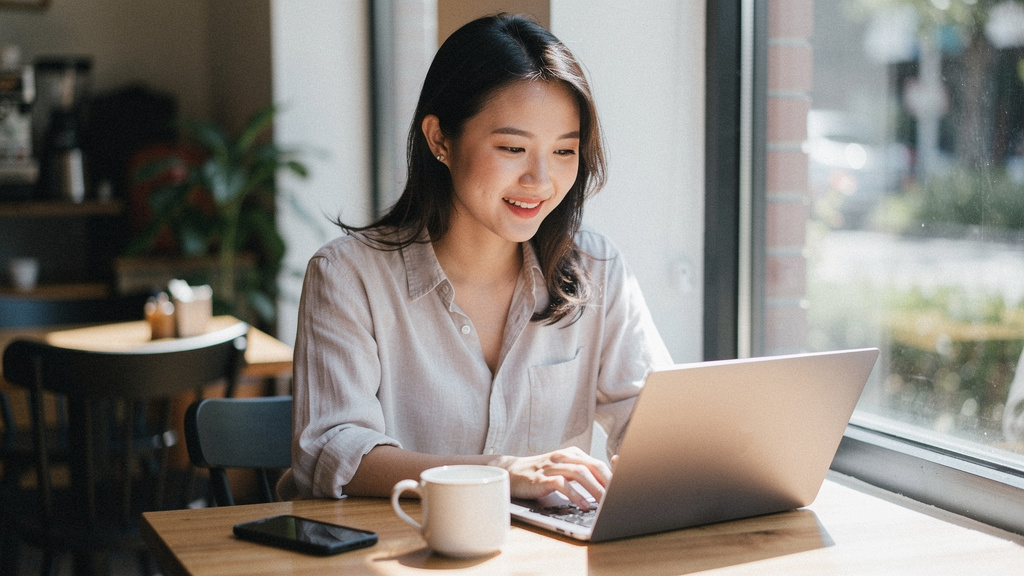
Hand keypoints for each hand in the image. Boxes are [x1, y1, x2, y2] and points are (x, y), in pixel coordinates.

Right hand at [495, 447, 611, 510]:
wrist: (511, 472)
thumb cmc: (541, 474)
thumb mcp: (563, 470)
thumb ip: (582, 474)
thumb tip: (606, 487)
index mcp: (573, 454)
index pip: (598, 463)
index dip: (613, 475)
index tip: (625, 488)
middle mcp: (564, 457)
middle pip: (593, 466)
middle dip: (608, 482)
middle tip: (619, 497)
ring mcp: (552, 466)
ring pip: (580, 473)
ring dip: (595, 489)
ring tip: (605, 503)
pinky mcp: (541, 478)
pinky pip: (562, 484)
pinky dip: (575, 495)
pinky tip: (584, 505)